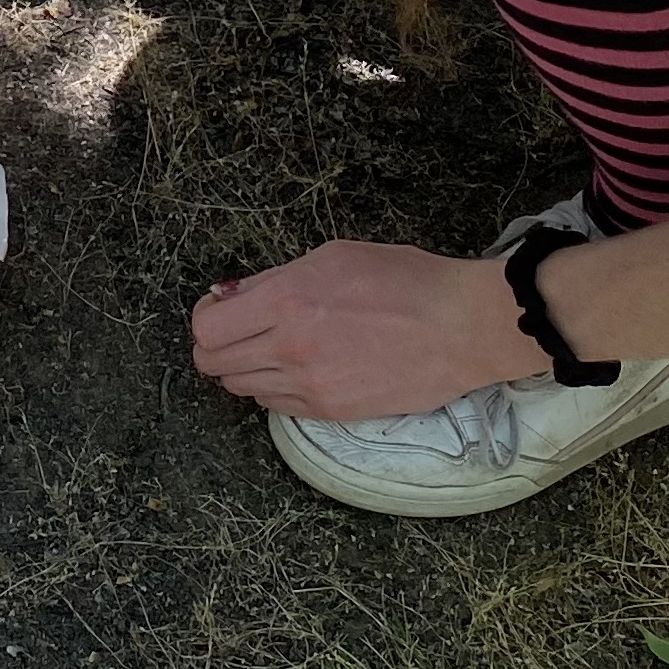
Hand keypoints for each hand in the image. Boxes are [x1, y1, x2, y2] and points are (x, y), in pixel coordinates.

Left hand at [189, 241, 539, 421]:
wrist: (462, 327)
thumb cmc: (406, 281)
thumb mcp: (332, 256)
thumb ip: (274, 278)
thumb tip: (230, 295)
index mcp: (286, 299)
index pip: (207, 326)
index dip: (206, 316)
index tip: (220, 308)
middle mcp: (290, 347)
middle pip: (213, 362)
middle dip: (216, 344)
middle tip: (238, 330)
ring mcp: (310, 385)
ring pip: (239, 388)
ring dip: (244, 368)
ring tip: (270, 348)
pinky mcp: (331, 411)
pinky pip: (275, 406)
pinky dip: (274, 388)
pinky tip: (297, 368)